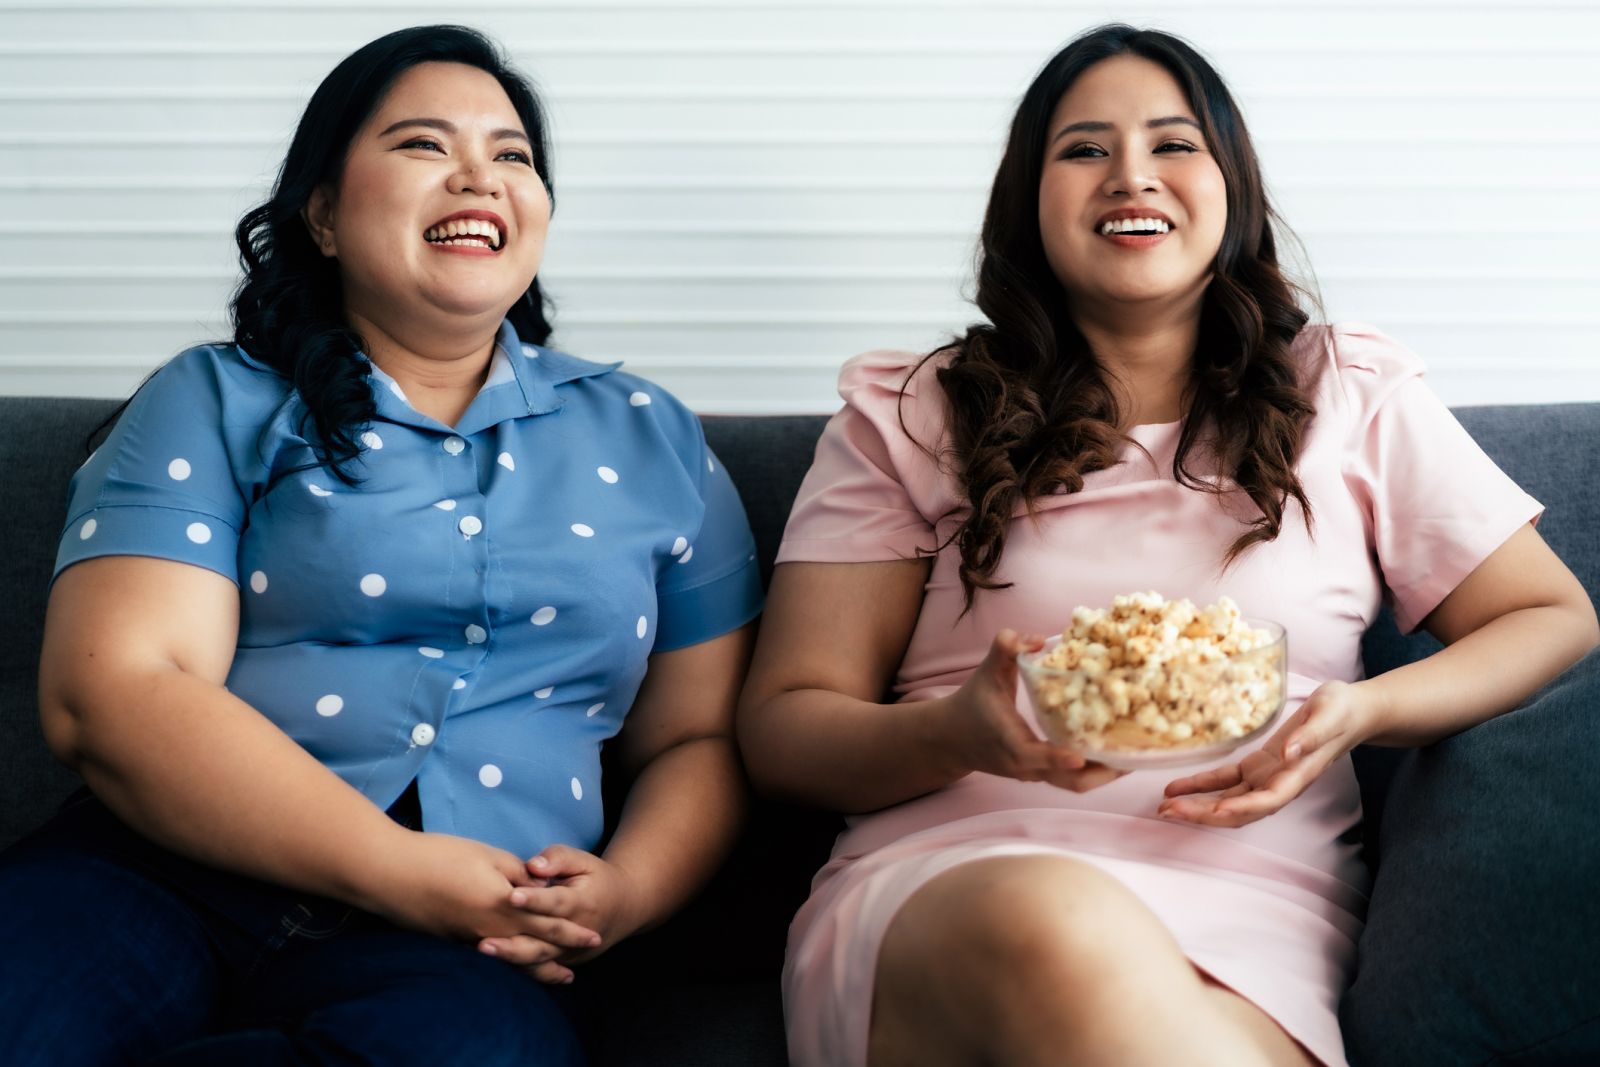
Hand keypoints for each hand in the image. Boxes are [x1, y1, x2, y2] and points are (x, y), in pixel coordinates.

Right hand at [360, 830, 601, 957]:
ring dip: (534, 967)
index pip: (547, 923)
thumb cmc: (439, 856)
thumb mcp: (488, 855)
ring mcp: (469, 938)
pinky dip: (507, 962)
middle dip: (558, 957)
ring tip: (554, 976)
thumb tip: (540, 888)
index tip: (593, 938)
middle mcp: (490, 929)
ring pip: (511, 958)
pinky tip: (512, 962)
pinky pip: (489, 956)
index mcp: (503, 905)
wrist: (388, 873)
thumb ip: (519, 874)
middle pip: (532, 948)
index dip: (572, 931)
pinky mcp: (451, 940)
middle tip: (576, 970)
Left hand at [478, 844, 642, 983]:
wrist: (623, 908)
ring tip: (481, 950)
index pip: (556, 902)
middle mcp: (579, 932)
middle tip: (483, 942)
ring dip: (510, 958)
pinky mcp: (564, 961)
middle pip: (544, 940)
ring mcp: (572, 952)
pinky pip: (539, 967)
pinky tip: (490, 961)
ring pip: (539, 959)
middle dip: (513, 943)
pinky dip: (516, 966)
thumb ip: (558, 859)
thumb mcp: (583, 860)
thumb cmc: (595, 878)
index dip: (535, 900)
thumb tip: (534, 866)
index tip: (511, 896)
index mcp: (584, 903)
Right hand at [936, 629, 1125, 792]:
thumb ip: (1005, 648)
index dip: (1056, 757)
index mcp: (1008, 741)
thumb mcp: (986, 671)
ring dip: (1104, 775)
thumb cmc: (972, 702)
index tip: (1080, 756)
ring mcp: (1032, 775)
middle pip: (1067, 781)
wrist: (951, 738)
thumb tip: (1037, 638)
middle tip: (1132, 757)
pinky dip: (1093, 771)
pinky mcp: (1039, 776)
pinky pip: (1070, 780)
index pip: (1033, 755)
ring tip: (1134, 756)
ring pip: (1073, 785)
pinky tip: (1115, 753)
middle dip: (1102, 774)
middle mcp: (1023, 765)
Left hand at [1158, 679, 1379, 827]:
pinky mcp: (1257, 765)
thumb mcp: (1329, 715)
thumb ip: (1311, 737)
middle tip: (1168, 812)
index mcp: (1297, 776)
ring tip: (1163, 807)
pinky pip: (1224, 780)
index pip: (1266, 802)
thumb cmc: (1342, 710)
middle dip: (1204, 814)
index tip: (1211, 811)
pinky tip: (1175, 787)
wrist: (1351, 710)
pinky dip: (1200, 785)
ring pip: (1227, 800)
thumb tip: (1288, 755)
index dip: (1238, 809)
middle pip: (1239, 809)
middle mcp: (1279, 784)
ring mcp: (1266, 777)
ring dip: (1196, 805)